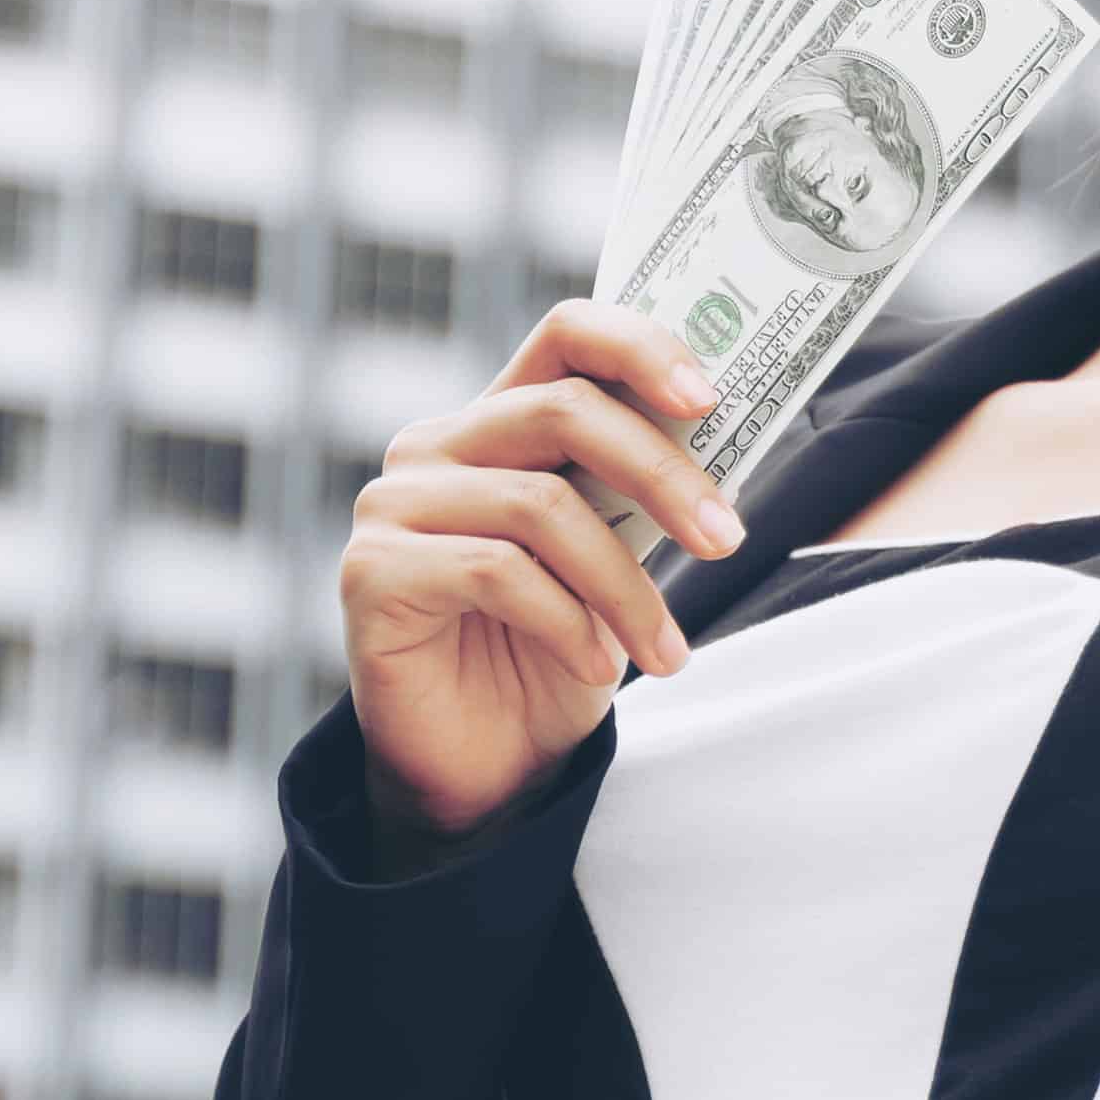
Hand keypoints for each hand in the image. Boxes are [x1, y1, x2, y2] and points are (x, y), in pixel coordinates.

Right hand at [339, 302, 741, 849]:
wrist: (482, 767)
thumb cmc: (554, 648)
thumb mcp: (614, 552)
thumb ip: (641, 486)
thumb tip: (727, 432)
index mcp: (498, 418)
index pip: (568, 332)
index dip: (642, 346)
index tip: (710, 398)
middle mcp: (436, 443)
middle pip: (564, 410)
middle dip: (661, 475)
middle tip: (727, 539)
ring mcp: (394, 502)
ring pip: (541, 504)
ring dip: (624, 585)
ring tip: (667, 651)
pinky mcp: (371, 570)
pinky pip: (494, 570)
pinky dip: (566, 622)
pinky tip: (595, 667)